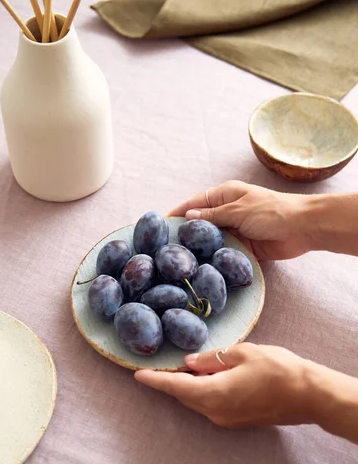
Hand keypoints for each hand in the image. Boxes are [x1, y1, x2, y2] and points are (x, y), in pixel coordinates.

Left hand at [135, 343, 314, 428]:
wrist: (309, 395)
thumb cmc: (278, 370)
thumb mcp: (242, 354)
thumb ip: (211, 359)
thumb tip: (189, 363)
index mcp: (214, 394)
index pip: (175, 387)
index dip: (155, 381)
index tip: (137, 375)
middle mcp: (215, 412)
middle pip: (184, 395)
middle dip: (170, 381)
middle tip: (159, 365)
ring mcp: (226, 419)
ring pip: (197, 401)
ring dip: (187, 386)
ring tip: (182, 368)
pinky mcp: (237, 420)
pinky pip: (211, 405)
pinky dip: (202, 391)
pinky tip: (207, 377)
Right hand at [169, 180, 312, 259]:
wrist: (302, 228)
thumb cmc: (272, 211)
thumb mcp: (238, 209)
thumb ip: (213, 215)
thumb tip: (188, 217)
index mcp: (225, 195)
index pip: (195, 203)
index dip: (178, 212)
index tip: (161, 224)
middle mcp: (227, 212)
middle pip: (201, 224)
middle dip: (186, 234)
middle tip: (166, 248)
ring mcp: (235, 231)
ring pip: (211, 241)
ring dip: (200, 249)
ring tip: (179, 261)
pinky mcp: (243, 248)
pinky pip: (224, 253)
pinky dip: (214, 259)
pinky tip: (201, 267)